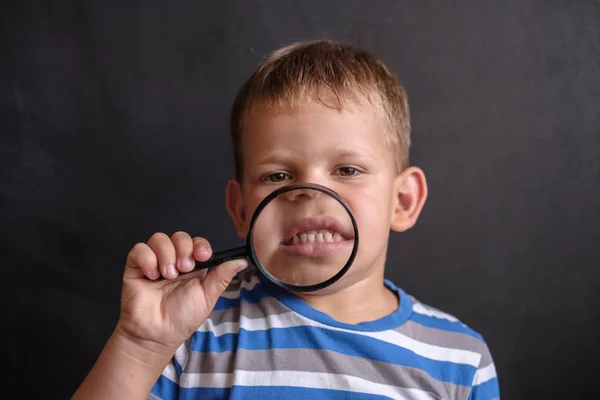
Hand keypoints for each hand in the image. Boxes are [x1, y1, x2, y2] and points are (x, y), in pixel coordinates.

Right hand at [115, 231, 247, 356]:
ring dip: (166, 254)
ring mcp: (154, 262)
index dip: (199, 245)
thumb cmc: (183, 318)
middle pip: (179, 236)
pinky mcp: (136, 267)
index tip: (202, 256)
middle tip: (184, 269)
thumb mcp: (207, 296)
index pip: (197, 243)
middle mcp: (174, 260)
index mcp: (193, 266)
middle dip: (184, 249)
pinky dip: (148, 259)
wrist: (157, 334)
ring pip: (159, 239)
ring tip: (168, 275)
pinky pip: (139, 250)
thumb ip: (222, 276)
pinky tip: (152, 276)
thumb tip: (242, 261)